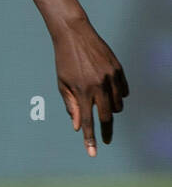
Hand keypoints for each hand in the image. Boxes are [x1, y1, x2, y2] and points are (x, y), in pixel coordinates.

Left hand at [53, 18, 128, 155]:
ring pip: (118, 105)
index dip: (90, 139)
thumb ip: (71, 106)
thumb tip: (78, 127)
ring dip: (112, 111)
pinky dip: (119, 96)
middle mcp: (98, 85)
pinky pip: (123, 91)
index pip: (87, 121)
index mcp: (81, 91)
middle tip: (106, 139)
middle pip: (107, 116)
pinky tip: (110, 94)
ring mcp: (110, 76)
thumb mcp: (62, 84)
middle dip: (106, 131)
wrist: (74, 34)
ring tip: (102, 106)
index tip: (93, 153)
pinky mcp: (118, 69)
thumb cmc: (64, 61)